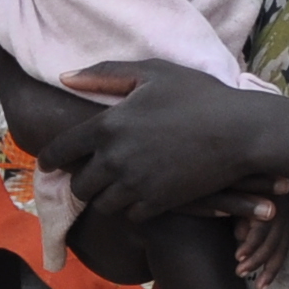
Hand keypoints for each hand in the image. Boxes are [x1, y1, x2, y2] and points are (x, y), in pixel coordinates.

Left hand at [38, 65, 286, 227]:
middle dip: (81, 181)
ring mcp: (136, 184)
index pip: (61, 150)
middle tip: (89, 175)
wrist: (240, 132)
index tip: (48, 165)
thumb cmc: (199, 95)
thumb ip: (106, 74)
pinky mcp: (158, 203)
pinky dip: (131, 208)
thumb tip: (65, 77)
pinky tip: (140, 195)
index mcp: (108, 125)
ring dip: (105, 196)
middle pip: (79, 184)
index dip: (49, 160)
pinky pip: (129, 215)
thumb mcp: (153, 72)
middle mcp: (115, 159)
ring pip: (102, 204)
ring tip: (115, 187)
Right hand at [227, 180, 288, 283]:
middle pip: (281, 242)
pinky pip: (261, 225)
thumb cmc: (228, 177)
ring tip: (241, 272)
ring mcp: (273, 196)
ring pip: (271, 237)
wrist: (224, 146)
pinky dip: (251, 244)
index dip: (272, 266)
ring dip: (257, 258)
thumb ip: (242, 216)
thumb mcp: (236, 198)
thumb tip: (242, 235)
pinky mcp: (263, 192)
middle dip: (271, 268)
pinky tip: (240, 256)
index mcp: (277, 205)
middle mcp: (280, 202)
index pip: (280, 241)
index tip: (262, 287)